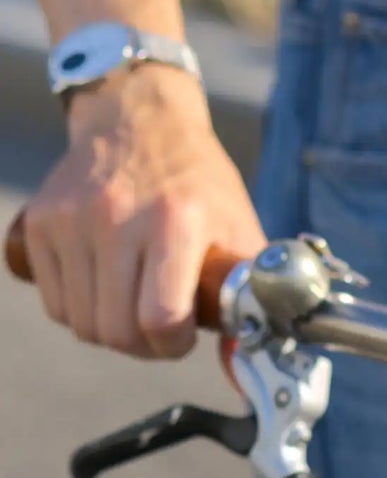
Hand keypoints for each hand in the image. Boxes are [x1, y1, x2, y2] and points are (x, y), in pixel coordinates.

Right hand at [23, 64, 265, 357]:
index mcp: (175, 222)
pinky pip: (55, 303)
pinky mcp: (39, 224)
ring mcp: (71, 220)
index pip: (161, 318)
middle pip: (116, 330)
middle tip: (163, 329)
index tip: (185, 336)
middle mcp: (117, 218)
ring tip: (136, 305)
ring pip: (81, 323)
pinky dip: (81, 310)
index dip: (175, 344)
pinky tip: (107, 288)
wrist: (138, 120)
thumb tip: (255, 356)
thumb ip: (247, 293)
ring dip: (112, 329)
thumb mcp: (239, 229)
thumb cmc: (198, 183)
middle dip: (144, 345)